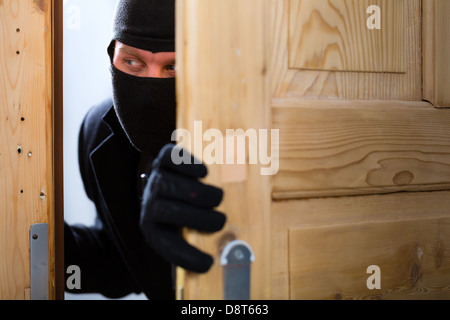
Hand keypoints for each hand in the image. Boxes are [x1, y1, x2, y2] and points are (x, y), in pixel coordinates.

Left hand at [140, 144, 225, 272]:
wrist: (163, 183)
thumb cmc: (180, 213)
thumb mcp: (182, 231)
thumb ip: (195, 241)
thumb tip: (218, 259)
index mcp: (153, 228)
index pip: (166, 246)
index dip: (186, 256)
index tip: (208, 263)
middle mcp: (150, 204)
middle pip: (167, 211)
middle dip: (197, 218)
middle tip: (220, 221)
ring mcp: (155, 179)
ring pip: (171, 185)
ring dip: (199, 193)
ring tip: (218, 198)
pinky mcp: (162, 159)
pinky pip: (170, 158)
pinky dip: (188, 164)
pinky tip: (204, 173)